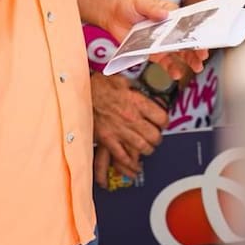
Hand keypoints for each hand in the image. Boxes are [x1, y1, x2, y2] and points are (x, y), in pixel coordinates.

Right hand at [91, 71, 166, 185]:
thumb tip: (145, 86)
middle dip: (157, 138)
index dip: (164, 121)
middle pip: (154, 136)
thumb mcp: (121, 79)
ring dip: (146, 149)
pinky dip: (129, 164)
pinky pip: (122, 157)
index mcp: (136, 102)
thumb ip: (135, 87)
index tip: (162, 121)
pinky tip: (133, 166)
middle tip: (155, 136)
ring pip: (142, 148)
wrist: (79, 92)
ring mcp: (119, 131)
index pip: (161, 117)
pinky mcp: (108, 140)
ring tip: (146, 147)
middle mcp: (131, 118)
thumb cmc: (98, 85)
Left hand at [104, 0, 208, 78]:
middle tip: (203, 56)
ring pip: (180, 53)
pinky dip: (172, 68)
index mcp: (172, 14)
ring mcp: (163, 42)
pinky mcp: (154, 52)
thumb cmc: (130, 4)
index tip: (204, 38)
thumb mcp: (141, 2)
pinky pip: (165, 62)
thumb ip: (152, 8)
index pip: (188, 24)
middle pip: (187, 40)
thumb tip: (164, 14)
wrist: (114, 15)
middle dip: (196, 49)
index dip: (197, 31)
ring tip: (197, 67)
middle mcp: (170, 30)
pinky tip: (176, 74)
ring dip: (190, 60)